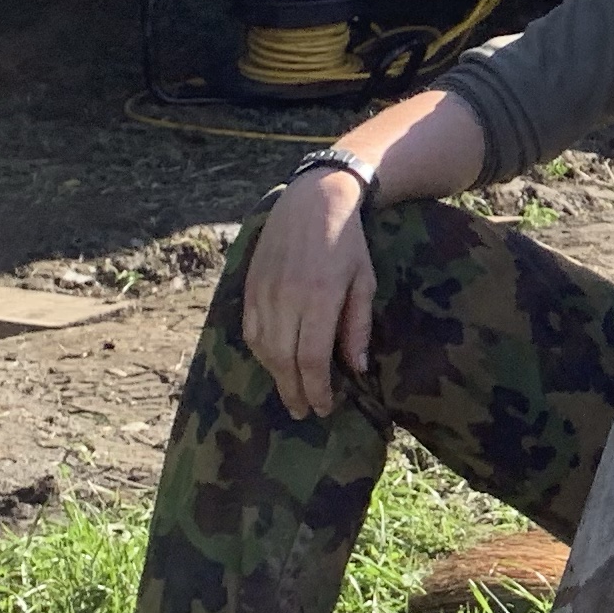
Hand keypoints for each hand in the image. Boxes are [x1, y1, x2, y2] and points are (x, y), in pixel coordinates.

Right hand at [242, 173, 378, 419]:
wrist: (312, 200)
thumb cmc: (348, 242)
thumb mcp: (364, 280)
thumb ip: (357, 325)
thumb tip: (355, 368)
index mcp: (319, 297)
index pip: (312, 359)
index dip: (316, 389)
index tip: (324, 408)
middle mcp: (286, 298)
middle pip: (284, 359)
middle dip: (294, 391)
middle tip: (304, 413)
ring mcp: (263, 292)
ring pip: (263, 348)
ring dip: (276, 376)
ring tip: (290, 394)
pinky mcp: (249, 285)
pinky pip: (249, 329)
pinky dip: (259, 353)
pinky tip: (273, 364)